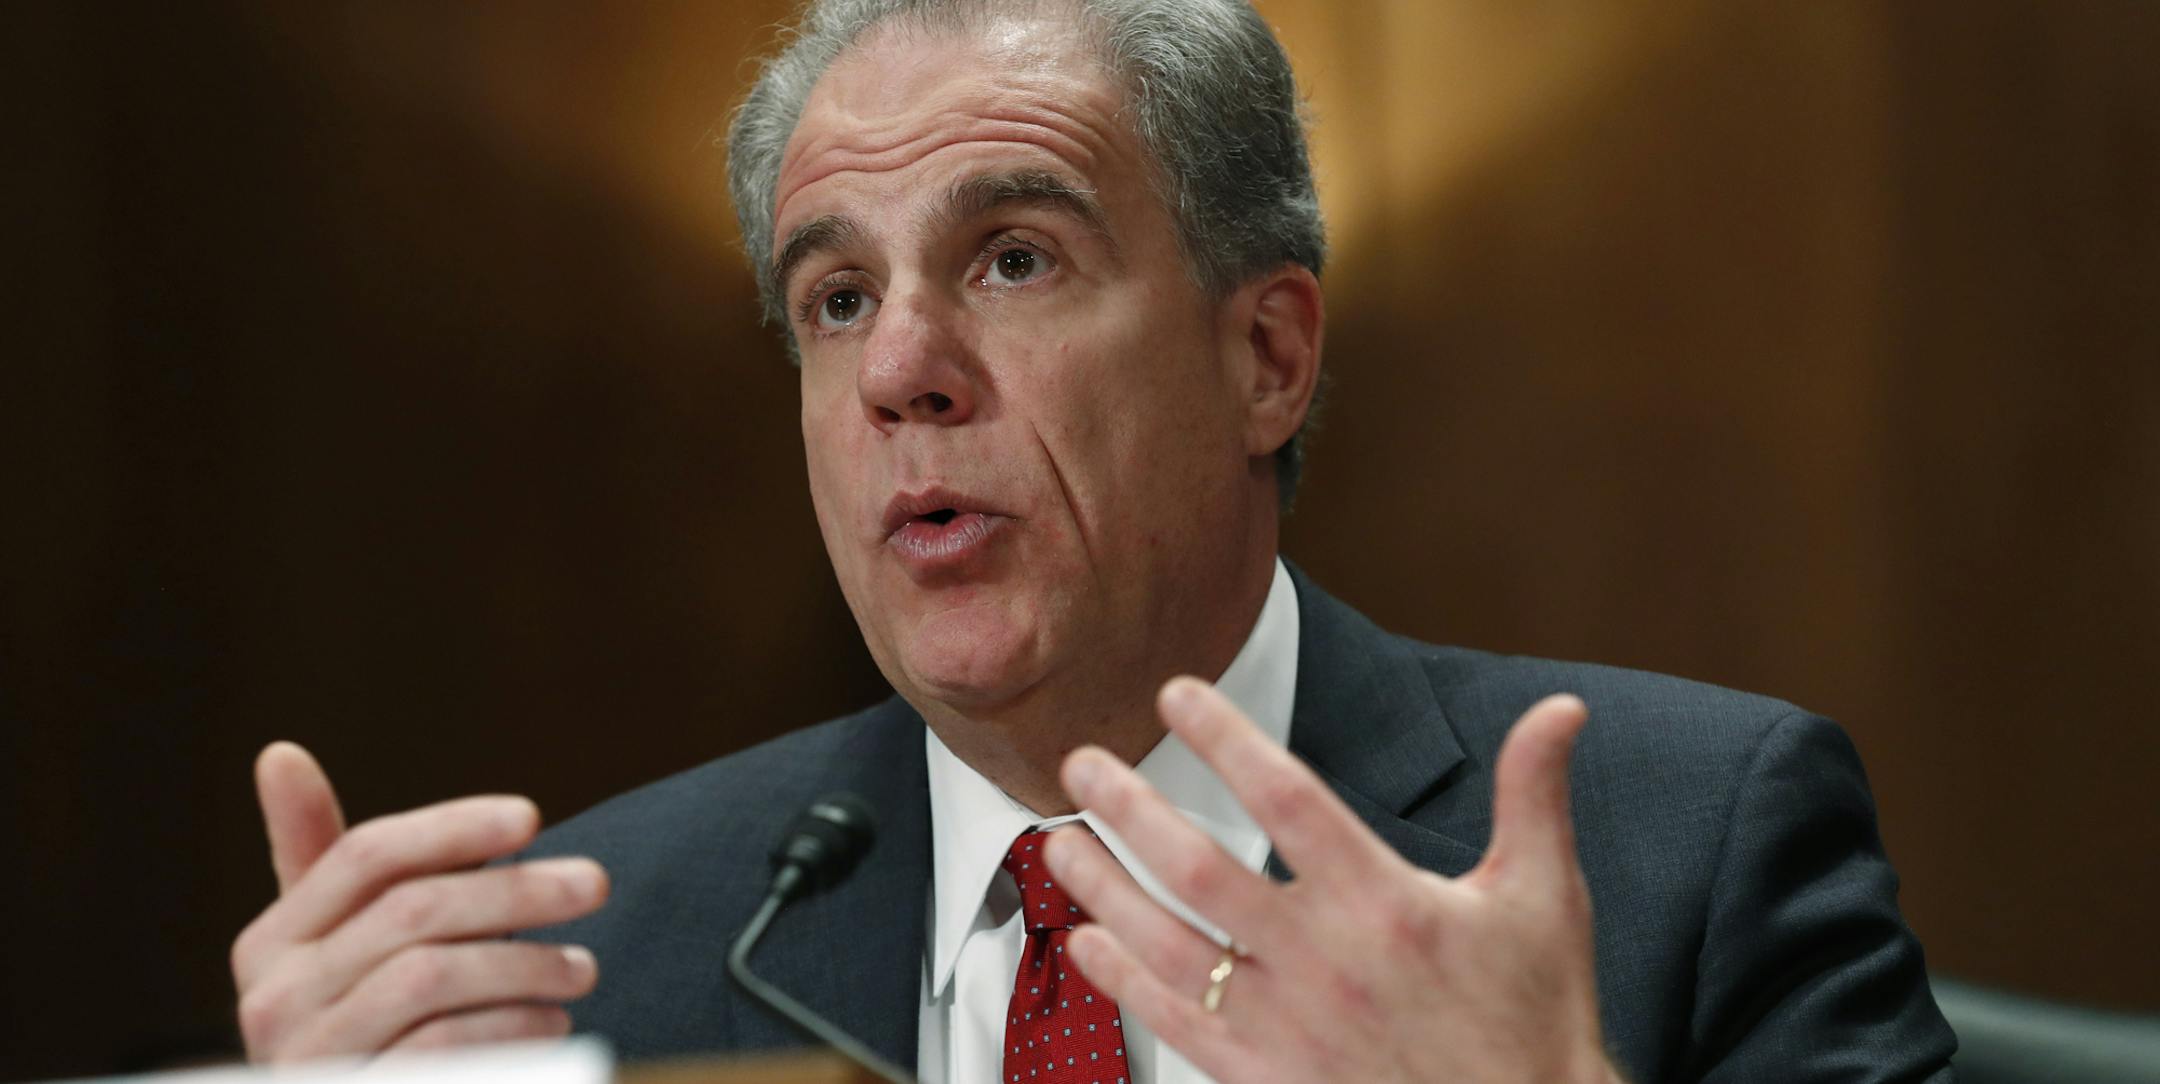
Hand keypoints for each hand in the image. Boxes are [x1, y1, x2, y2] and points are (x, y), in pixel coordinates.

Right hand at [230, 743, 609, 1061]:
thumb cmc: (370, 1033)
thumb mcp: (347, 949)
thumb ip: (335, 867)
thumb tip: (280, 753)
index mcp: (271, 943)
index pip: (365, 855)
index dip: (451, 826)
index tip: (532, 817)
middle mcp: (272, 1000)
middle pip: (412, 911)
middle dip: (516, 889)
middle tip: (595, 883)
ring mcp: (307, 1059)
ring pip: (430, 976)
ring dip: (526, 964)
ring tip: (582, 968)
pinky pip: (444, 1044)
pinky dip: (513, 1026)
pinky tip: (554, 1022)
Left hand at [1044, 678, 1622, 1083]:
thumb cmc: (1532, 1016)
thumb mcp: (1543, 897)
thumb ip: (1534, 796)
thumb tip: (1558, 709)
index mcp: (1387, 902)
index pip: (1286, 796)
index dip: (1224, 737)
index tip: (1175, 695)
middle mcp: (1327, 960)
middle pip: (1202, 866)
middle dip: (1131, 808)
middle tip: (1083, 764)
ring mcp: (1290, 1024)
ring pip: (1172, 944)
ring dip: (1107, 889)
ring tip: (1061, 843)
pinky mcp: (1268, 1077)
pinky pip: (1177, 1024)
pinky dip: (1123, 982)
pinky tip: (1087, 944)